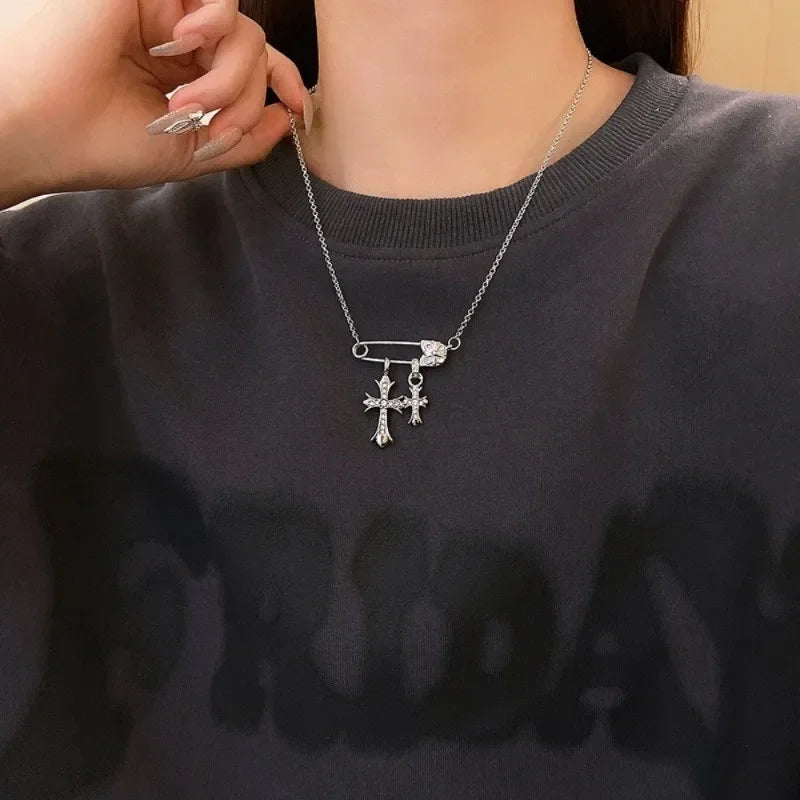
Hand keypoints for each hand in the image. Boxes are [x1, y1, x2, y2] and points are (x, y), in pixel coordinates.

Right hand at [0, 0, 311, 199]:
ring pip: (243, 33)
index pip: (248, 68)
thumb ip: (241, 140)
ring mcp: (163, 13)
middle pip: (253, 56)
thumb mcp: (187, 154)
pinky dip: (217, 22)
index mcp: (182, 77)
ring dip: (229, 78)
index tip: (296, 109)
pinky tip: (183, 44)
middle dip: (245, 99)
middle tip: (208, 124)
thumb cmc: (98, 145)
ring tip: (187, 102)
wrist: (40, 130)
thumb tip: (287, 119)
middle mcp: (176, 42)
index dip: (281, 83)